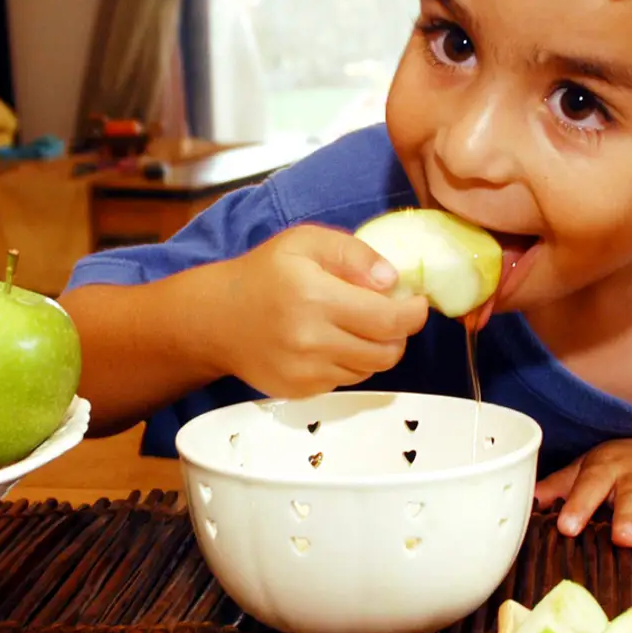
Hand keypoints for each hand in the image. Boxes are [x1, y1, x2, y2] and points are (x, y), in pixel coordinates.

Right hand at [204, 224, 429, 397]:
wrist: (215, 318)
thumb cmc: (264, 273)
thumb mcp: (305, 241)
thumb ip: (354, 253)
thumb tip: (392, 281)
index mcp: (315, 298)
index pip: (388, 320)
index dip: (414, 314)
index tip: (417, 302)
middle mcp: (311, 341)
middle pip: (386, 352)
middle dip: (399, 334)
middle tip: (391, 314)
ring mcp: (305, 371)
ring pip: (369, 369)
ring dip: (376, 349)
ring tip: (359, 325)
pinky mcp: (300, 391)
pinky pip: (346, 380)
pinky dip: (350, 362)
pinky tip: (332, 342)